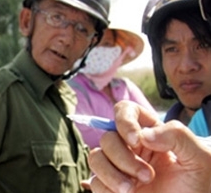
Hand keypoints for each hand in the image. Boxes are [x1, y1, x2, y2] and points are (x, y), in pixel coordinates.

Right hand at [88, 100, 210, 192]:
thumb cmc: (199, 188)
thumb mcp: (201, 158)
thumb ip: (178, 136)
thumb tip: (145, 134)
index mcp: (149, 134)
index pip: (125, 111)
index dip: (124, 121)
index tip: (136, 140)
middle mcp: (130, 148)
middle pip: (107, 137)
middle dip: (124, 157)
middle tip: (148, 176)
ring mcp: (119, 168)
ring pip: (96, 157)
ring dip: (111, 173)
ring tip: (132, 190)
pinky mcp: (110, 188)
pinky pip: (95, 182)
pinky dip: (107, 188)